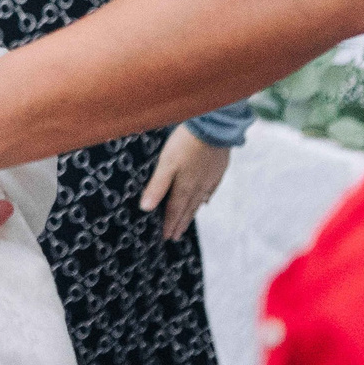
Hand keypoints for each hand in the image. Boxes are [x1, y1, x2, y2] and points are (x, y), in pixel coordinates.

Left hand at [138, 125, 230, 239]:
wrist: (214, 127)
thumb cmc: (186, 144)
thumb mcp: (166, 164)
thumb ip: (157, 186)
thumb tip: (146, 208)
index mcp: (184, 187)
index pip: (174, 210)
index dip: (169, 224)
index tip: (166, 237)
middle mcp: (198, 186)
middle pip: (187, 209)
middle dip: (180, 223)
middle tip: (175, 237)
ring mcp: (209, 178)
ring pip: (199, 200)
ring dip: (192, 213)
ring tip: (187, 223)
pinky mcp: (217, 169)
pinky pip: (211, 189)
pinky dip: (206, 198)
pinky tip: (205, 201)